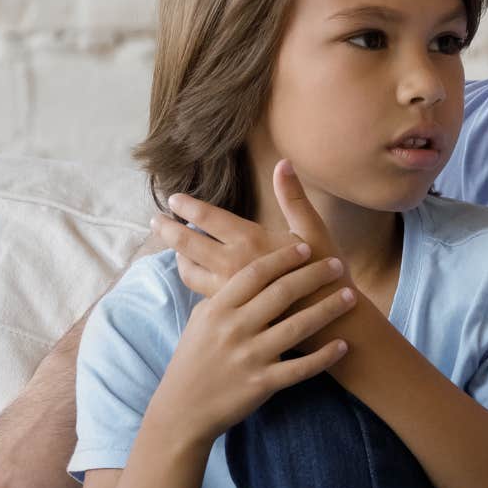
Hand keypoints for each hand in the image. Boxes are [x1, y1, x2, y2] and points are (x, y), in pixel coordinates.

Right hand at [143, 243, 358, 445]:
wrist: (182, 410)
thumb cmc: (192, 361)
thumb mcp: (199, 321)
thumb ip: (220, 294)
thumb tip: (234, 266)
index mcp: (218, 309)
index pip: (255, 273)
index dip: (283, 258)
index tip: (306, 247)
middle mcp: (235, 329)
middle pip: (282, 293)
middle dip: (314, 275)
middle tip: (338, 265)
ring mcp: (250, 357)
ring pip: (297, 327)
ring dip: (328, 309)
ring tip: (351, 296)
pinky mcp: (262, 384)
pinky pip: (300, 368)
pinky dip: (323, 357)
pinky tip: (343, 345)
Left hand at [154, 160, 336, 300]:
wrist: (331, 323)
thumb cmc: (325, 274)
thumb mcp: (313, 231)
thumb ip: (294, 198)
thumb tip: (283, 164)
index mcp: (250, 242)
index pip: (208, 219)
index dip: (188, 207)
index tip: (173, 199)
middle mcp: (232, 266)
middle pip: (187, 245)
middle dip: (168, 230)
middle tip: (156, 221)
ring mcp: (227, 291)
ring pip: (189, 272)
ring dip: (179, 257)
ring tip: (176, 248)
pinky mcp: (229, 311)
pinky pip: (200, 292)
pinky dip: (194, 278)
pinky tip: (196, 274)